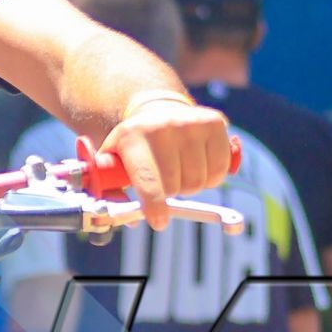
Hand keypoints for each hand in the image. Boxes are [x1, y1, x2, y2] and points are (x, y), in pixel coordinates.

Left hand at [102, 94, 234, 230]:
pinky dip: (212, 176)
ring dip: (191, 185)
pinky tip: (199, 164)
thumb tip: (129, 219)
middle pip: (175, 187)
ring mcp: (190, 123)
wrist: (159, 110)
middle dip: (170, 193)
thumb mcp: (114, 162)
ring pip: (199, 181)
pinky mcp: (213, 122)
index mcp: (131, 137)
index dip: (154, 206)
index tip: (159, 222)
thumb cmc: (136, 145)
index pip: (147, 180)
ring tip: (180, 169)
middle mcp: (161, 126)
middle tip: (164, 182)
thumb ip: (112, 191)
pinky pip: (220, 169)